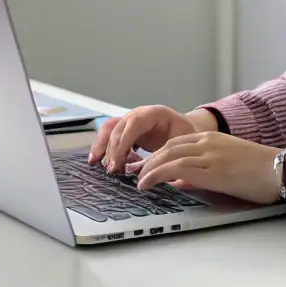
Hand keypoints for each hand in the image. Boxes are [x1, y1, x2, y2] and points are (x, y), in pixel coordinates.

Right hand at [89, 105, 216, 172]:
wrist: (186, 129)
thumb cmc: (186, 135)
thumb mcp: (183, 142)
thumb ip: (170, 154)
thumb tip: (157, 173)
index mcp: (155, 113)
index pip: (134, 123)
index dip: (124, 141)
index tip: (120, 162)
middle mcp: (139, 113)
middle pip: (118, 127)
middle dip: (113, 149)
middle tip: (112, 170)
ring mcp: (131, 119)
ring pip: (109, 128)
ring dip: (102, 147)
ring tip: (100, 166)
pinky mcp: (126, 129)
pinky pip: (109, 134)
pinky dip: (102, 147)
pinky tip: (98, 162)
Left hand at [133, 132, 280, 204]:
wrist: (282, 171)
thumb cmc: (262, 172)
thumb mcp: (229, 165)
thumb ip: (205, 169)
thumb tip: (182, 181)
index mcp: (214, 139)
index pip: (177, 142)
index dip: (157, 154)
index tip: (144, 165)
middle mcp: (208, 143)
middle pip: (168, 147)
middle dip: (147, 160)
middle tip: (133, 172)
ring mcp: (209, 155)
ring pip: (167, 156)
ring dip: (147, 168)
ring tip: (136, 180)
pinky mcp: (211, 170)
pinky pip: (175, 169)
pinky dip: (156, 175)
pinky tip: (146, 184)